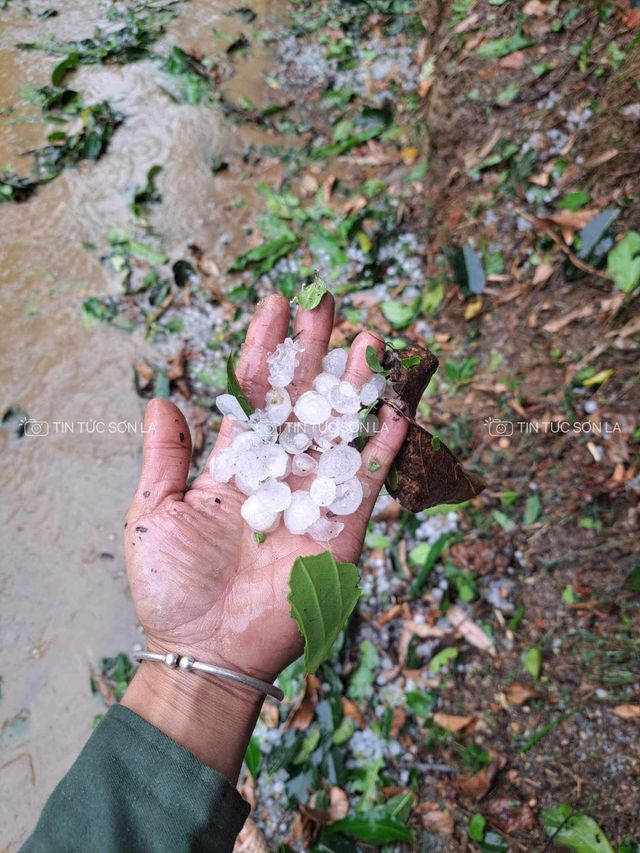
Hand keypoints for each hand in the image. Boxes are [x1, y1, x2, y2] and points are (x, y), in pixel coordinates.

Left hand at [122, 293, 406, 779]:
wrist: (205, 647)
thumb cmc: (172, 585)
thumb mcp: (154, 513)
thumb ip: (164, 457)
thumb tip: (160, 400)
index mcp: (235, 462)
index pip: (255, 393)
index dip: (264, 349)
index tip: (273, 305)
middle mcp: (278, 471)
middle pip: (303, 400)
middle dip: (314, 352)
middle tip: (324, 303)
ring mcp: (312, 496)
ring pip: (340, 429)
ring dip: (355, 386)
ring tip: (368, 340)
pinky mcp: (342, 528)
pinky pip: (366, 478)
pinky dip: (383, 442)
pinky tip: (395, 404)